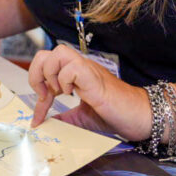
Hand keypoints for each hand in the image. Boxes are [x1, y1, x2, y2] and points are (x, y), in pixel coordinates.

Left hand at [28, 44, 151, 141]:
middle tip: (45, 96)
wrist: (139, 117)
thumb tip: (46, 123)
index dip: (36, 89)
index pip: (45, 66)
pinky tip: (73, 94)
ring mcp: (87, 70)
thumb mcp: (81, 118)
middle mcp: (79, 67)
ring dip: (51, 74)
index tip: (38, 117)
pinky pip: (72, 67)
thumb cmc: (114, 114)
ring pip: (58, 52)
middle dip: (36, 74)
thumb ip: (64, 117)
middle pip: (47, 52)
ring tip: (58, 94)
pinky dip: (66, 81)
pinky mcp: (94, 77)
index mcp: (73, 74)